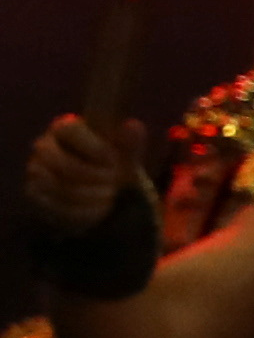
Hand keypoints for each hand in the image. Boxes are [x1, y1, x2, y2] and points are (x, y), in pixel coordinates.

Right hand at [21, 115, 135, 236]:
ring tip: (111, 195)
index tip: (114, 160)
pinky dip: (86, 211)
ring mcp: (36, 171)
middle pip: (64, 163)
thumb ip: (130, 142)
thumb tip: (133, 126)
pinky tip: (102, 208)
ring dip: (93, 195)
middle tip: (114, 180)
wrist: (99, 190)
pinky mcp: (36, 195)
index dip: (95, 147)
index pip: (70, 130)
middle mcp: (44, 146)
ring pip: (61, 188)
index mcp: (65, 127)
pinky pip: (58, 207)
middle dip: (95, 175)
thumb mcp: (125, 154)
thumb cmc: (111, 163)